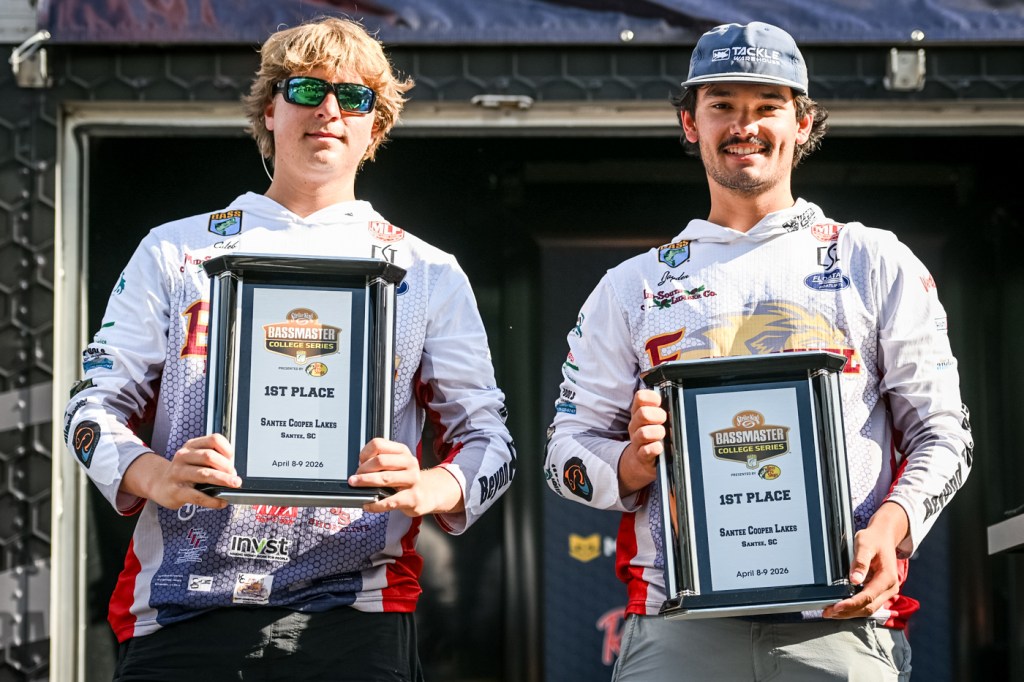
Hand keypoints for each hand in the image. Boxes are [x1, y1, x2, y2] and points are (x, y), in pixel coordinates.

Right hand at [121, 434, 240, 509]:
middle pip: (209, 456)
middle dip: (226, 467)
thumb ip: (213, 460)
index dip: (227, 449)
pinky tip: (222, 502)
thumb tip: (233, 471)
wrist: (160, 485)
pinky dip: (213, 500)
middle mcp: (183, 456)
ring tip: (234, 484)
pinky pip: (198, 496)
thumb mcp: (195, 459)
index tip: (233, 459)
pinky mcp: (176, 491)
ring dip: (223, 480)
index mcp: (192, 445)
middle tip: (235, 476)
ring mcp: (178, 473)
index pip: (213, 440)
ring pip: (204, 474)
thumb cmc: (184, 472)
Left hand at [349, 438, 463, 516]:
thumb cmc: (404, 479)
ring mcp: (413, 480)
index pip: (378, 444)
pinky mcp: (413, 497)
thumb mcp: (395, 464)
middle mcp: (409, 463)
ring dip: (366, 483)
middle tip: (355, 478)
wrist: (426, 494)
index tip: (360, 462)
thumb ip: (380, 462)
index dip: (364, 453)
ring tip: (356, 486)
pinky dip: (375, 504)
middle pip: (380, 460)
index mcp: (402, 451)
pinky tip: (367, 505)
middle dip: (363, 470)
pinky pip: (390, 501)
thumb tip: (358, 470)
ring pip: (385, 478)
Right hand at [617, 389, 666, 497]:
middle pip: (642, 413)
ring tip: (662, 435)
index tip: (659, 402)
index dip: (652, 398)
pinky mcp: (641, 456)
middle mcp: (635, 425)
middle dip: (658, 416)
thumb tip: (675, 396)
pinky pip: (646, 451)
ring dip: (657, 433)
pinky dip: (655, 448)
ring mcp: (637, 441)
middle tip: (664, 420)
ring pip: (644, 433)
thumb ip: (660, 407)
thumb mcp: (653, 420)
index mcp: (638, 413)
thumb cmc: (652, 436)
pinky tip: (660, 447)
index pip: (640, 397)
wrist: (640, 462)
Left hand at [823, 501, 908, 618]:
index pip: (868, 597)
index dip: (851, 604)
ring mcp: (886, 591)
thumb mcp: (865, 545)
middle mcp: (890, 588)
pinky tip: (842, 607)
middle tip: (828, 612)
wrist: (884, 536)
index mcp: (888, 578)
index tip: (836, 607)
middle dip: (848, 612)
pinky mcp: (880, 591)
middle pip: (868, 608)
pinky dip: (855, 607)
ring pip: (868, 609)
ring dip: (850, 612)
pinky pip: (868, 603)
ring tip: (831, 612)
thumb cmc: (874, 539)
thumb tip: (855, 580)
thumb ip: (860, 562)